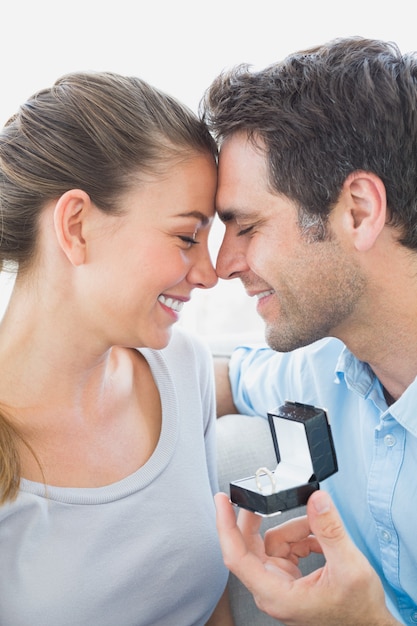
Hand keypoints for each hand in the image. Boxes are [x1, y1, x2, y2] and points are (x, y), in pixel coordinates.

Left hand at [214, 490, 400, 625]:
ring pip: (273, 542)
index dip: (226, 526)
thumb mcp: (349, 566)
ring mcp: (279, 585)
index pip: (237, 556)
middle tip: (265, 495)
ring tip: (320, 529)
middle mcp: (271, 591)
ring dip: (296, 529)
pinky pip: (286, 548)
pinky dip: (303, 538)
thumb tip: (316, 500)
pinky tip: (320, 539)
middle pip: (251, 545)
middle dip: (260, 518)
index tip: (221, 501)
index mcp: (276, 594)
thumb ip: (329, 530)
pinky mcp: (288, 579)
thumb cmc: (357, 612)